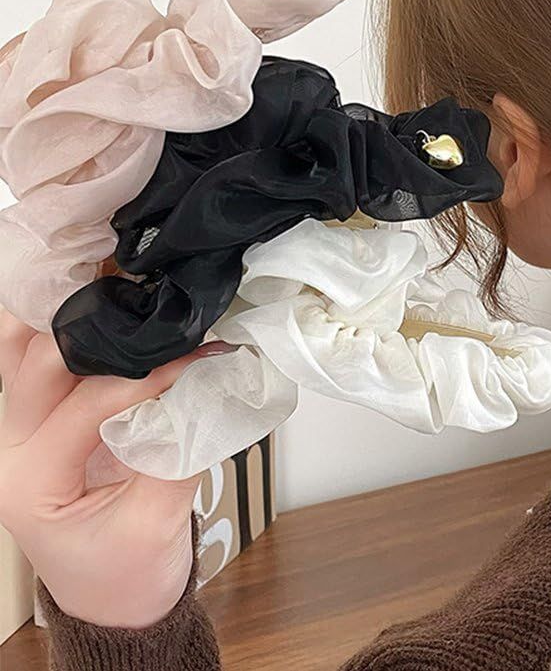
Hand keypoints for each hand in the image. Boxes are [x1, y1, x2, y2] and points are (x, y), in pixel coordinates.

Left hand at [0, 310, 232, 628]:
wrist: (115, 598)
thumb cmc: (129, 572)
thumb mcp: (156, 523)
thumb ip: (177, 451)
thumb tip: (207, 383)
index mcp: (32, 482)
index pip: (87, 405)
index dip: (147, 375)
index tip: (202, 356)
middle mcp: (10, 449)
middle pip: (39, 364)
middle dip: (101, 329)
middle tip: (157, 305)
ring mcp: (18, 429)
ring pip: (18, 350)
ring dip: (62, 311)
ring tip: (112, 275)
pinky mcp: (39, 417)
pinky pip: (32, 357)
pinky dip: (58, 323)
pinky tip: (93, 295)